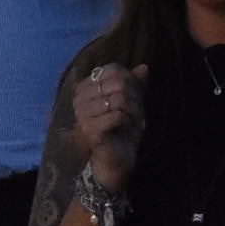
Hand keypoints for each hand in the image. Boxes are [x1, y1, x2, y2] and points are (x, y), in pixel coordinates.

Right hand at [76, 61, 148, 189]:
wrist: (117, 158)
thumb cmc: (122, 128)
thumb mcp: (131, 102)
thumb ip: (135, 83)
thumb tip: (144, 67)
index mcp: (85, 88)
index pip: (114, 70)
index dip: (131, 81)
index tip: (134, 97)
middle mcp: (79, 98)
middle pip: (118, 83)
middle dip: (135, 97)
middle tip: (135, 112)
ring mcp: (82, 114)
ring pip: (119, 97)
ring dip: (134, 110)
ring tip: (132, 120)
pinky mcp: (90, 129)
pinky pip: (118, 114)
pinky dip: (129, 121)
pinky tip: (126, 128)